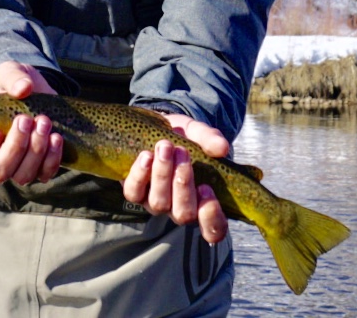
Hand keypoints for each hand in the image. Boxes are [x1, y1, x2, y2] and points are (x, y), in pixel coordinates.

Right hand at [0, 60, 62, 184]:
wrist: (40, 90)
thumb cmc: (14, 84)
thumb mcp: (9, 72)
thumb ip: (12, 76)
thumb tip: (23, 88)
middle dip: (15, 146)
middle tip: (25, 119)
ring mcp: (19, 167)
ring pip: (22, 175)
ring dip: (35, 150)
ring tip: (44, 122)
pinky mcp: (41, 168)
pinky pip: (45, 173)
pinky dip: (51, 158)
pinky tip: (56, 137)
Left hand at [122, 114, 229, 244]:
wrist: (158, 126)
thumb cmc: (184, 136)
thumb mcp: (198, 133)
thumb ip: (210, 139)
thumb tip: (222, 147)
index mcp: (202, 201)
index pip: (213, 229)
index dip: (211, 216)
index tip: (206, 188)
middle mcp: (179, 208)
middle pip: (184, 214)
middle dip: (183, 184)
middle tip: (182, 153)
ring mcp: (155, 202)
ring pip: (159, 204)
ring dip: (162, 174)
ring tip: (165, 147)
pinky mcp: (135, 192)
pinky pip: (134, 193)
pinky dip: (140, 175)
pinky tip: (146, 155)